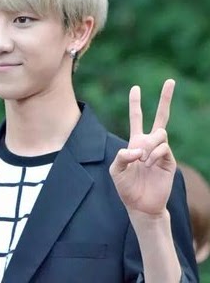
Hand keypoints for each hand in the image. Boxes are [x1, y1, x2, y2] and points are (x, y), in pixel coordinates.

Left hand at [109, 79, 176, 216]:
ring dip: (148, 144)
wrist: (140, 205)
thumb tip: (136, 149)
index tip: (135, 88)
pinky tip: (148, 163)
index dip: (135, 104)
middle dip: (164, 99)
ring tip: (143, 159)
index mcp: (135, 142)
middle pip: (160, 117)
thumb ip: (121, 156)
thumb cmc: (126, 187)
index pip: (137, 118)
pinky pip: (163, 148)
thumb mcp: (116, 170)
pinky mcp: (169, 160)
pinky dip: (154, 154)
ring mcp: (161, 151)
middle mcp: (149, 143)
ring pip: (160, 133)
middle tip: (170, 81)